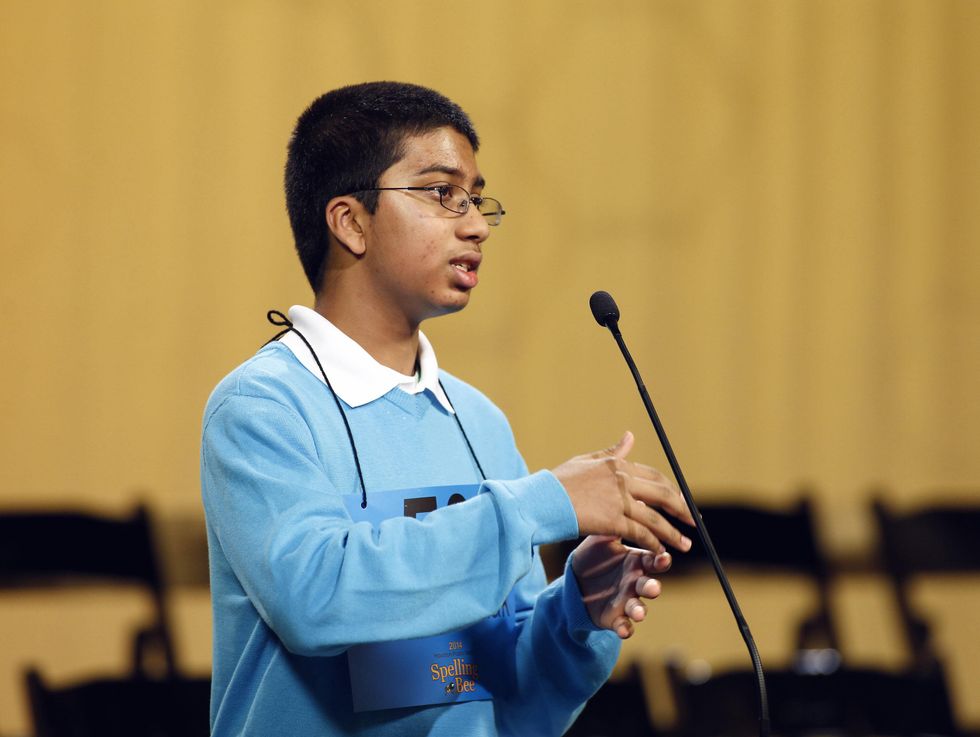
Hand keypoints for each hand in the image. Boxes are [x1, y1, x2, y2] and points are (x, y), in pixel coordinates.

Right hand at [552, 432, 693, 553]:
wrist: (540, 500)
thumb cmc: (557, 483)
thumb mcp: (585, 461)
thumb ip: (611, 452)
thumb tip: (630, 436)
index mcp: (616, 464)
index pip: (653, 475)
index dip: (670, 489)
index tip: (680, 500)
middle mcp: (621, 479)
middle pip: (662, 493)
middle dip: (682, 508)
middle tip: (693, 521)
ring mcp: (618, 499)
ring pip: (655, 517)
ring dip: (673, 533)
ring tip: (685, 544)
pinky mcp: (612, 520)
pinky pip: (640, 533)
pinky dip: (653, 543)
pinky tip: (661, 551)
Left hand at [573, 535, 672, 637]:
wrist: (575, 580)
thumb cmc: (595, 556)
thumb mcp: (603, 538)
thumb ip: (617, 525)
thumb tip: (634, 501)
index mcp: (636, 561)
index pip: (654, 559)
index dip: (661, 560)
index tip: (664, 557)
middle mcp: (635, 582)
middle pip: (649, 584)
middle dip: (652, 587)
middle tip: (652, 587)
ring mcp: (627, 601)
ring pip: (639, 607)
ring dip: (640, 610)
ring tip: (638, 611)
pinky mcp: (616, 618)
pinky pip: (624, 625)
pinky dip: (625, 628)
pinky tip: (624, 629)